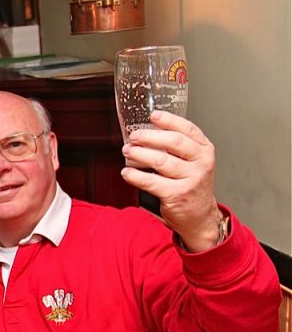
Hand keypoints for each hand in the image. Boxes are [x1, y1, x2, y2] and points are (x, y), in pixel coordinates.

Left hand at [121, 110, 221, 251]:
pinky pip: (151, 182)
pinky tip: (126, 172)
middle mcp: (201, 163)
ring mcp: (191, 179)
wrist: (199, 215)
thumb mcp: (193, 162)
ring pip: (160, 161)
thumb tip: (147, 131)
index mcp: (205, 150)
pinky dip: (135, 176)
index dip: (169, 120)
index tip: (153, 115)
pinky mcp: (177, 195)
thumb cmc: (190, 185)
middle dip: (150, 137)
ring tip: (127, 151)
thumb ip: (178, 147)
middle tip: (134, 136)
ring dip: (139, 154)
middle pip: (174, 142)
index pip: (188, 129)